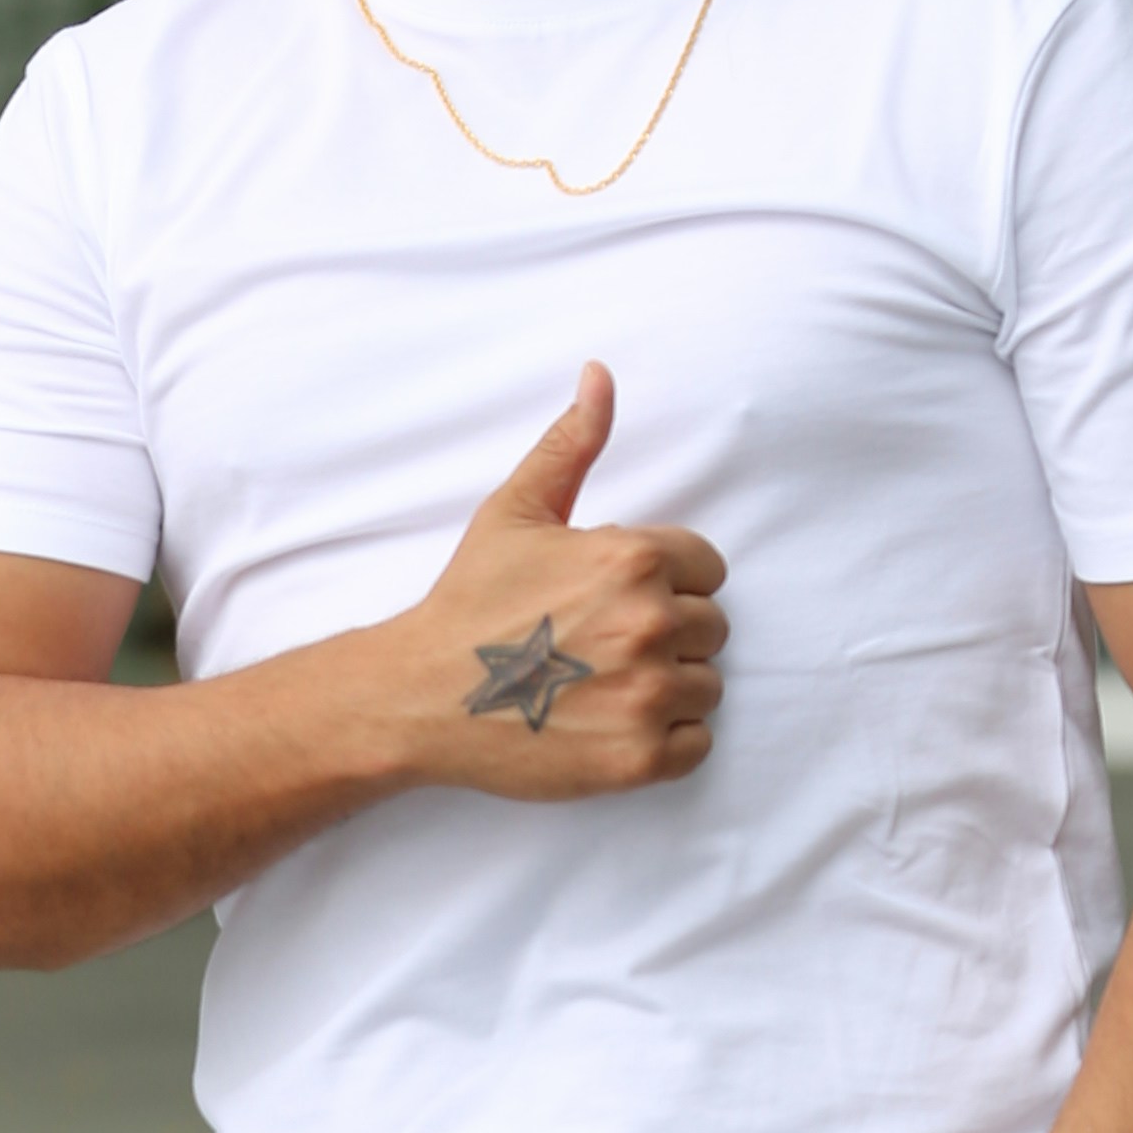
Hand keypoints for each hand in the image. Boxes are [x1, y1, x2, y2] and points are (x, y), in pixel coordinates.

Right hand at [353, 365, 726, 801]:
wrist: (421, 697)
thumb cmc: (468, 603)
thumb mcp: (515, 511)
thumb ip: (570, 445)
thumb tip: (600, 374)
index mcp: (636, 558)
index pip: (708, 569)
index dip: (666, 583)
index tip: (616, 602)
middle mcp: (652, 623)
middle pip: (711, 629)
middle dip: (667, 636)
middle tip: (602, 649)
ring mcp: (649, 694)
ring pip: (707, 687)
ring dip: (669, 690)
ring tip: (605, 689)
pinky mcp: (640, 758)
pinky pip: (698, 744)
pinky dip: (667, 742)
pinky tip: (614, 726)